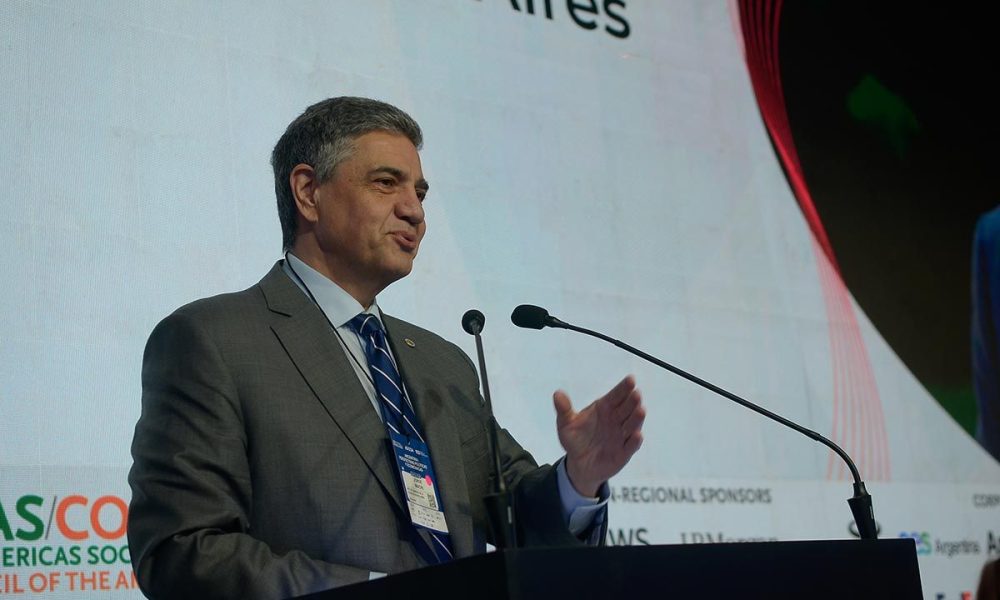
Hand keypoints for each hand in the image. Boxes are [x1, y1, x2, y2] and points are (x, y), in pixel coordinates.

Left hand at [554, 375, 644, 496]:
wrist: (579, 464)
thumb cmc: (576, 439)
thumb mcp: (566, 424)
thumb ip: (564, 410)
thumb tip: (557, 394)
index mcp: (604, 408)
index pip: (616, 395)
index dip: (624, 388)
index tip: (631, 379)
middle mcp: (616, 420)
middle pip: (627, 408)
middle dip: (632, 401)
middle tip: (636, 394)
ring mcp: (621, 436)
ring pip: (632, 425)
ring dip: (637, 418)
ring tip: (640, 410)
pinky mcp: (623, 453)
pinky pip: (630, 446)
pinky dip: (634, 441)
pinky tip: (637, 435)